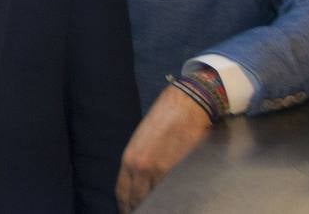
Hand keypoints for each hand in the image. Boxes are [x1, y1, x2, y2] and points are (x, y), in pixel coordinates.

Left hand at [115, 85, 212, 211]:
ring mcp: (159, 171)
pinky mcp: (178, 170)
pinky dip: (173, 199)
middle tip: (146, 211)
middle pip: (137, 199)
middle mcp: (140, 167)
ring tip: (161, 207)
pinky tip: (175, 201)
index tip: (130, 210)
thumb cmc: (164, 119)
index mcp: (129, 158)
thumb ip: (140, 161)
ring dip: (158, 204)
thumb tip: (141, 182)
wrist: (186, 106)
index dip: (126, 206)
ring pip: (155, 199)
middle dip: (141, 208)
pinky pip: (173, 192)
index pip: (123, 192)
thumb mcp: (142, 140)